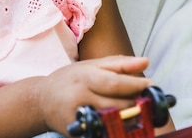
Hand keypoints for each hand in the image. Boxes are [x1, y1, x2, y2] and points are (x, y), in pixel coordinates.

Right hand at [35, 55, 150, 134]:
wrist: (40, 101)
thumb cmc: (69, 80)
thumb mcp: (89, 65)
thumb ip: (118, 64)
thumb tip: (146, 61)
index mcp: (84, 76)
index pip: (114, 83)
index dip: (135, 85)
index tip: (151, 85)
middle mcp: (80, 96)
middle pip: (115, 103)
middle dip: (136, 103)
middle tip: (150, 101)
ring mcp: (77, 116)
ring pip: (111, 120)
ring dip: (128, 117)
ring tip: (138, 111)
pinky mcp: (76, 132)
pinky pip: (101, 131)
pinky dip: (114, 129)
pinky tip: (121, 124)